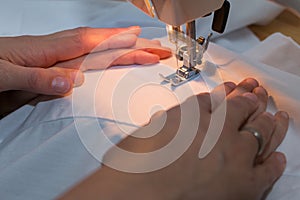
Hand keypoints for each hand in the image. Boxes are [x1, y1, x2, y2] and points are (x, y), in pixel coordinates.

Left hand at [0, 26, 170, 94]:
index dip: (115, 42)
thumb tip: (71, 80)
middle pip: (99, 42)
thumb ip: (37, 78)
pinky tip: (108, 50)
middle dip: (129, 43)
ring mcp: (54, 51)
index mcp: (46, 51)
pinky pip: (84, 50)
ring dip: (120, 43)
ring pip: (94, 44)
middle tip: (154, 47)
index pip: (89, 44)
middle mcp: (55, 48)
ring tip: (140, 42)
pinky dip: (101, 48)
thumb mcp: (4, 76)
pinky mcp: (51, 58)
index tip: (139, 42)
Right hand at [59, 78, 288, 199]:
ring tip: (277, 115)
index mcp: (191, 115)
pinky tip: (278, 157)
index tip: (232, 88)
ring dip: (269, 120)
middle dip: (250, 98)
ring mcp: (233, 155)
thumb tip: (181, 116)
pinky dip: (273, 161)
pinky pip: (267, 168)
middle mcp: (215, 130)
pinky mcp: (244, 185)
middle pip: (241, 108)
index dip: (226, 92)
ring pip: (260, 130)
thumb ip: (171, 120)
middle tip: (258, 92)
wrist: (137, 198)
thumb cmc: (133, 169)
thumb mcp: (148, 133)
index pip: (215, 98)